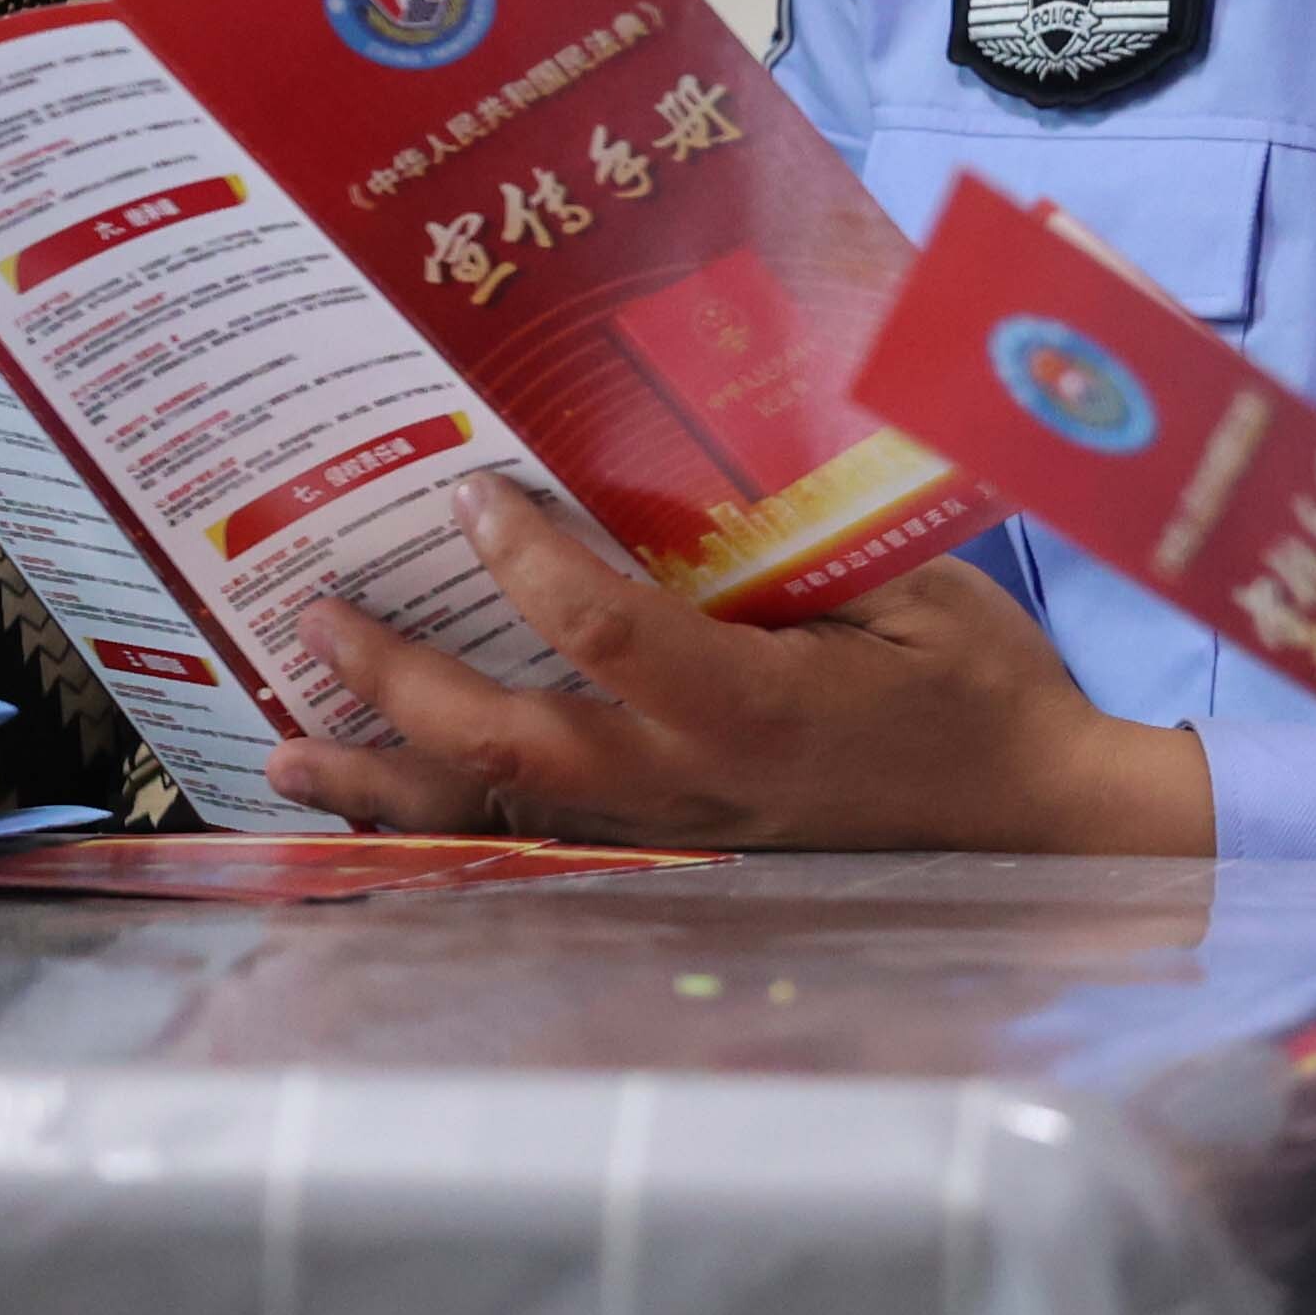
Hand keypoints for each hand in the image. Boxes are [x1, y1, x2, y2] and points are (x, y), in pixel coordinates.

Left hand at [267, 475, 1211, 853]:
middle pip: (511, 746)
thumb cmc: (979, 683)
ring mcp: (674, 833)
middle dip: (403, 685)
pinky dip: (441, 821)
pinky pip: (534, 840)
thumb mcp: (911, 582)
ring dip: (386, 779)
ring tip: (286, 748)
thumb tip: (686, 464)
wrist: (1029, 814)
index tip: (472, 497)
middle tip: (323, 618)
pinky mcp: (672, 850)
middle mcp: (692, 786)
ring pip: (499, 815)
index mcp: (755, 709)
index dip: (530, 566)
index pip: (611, 638)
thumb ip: (802, 540)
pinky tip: (371, 804)